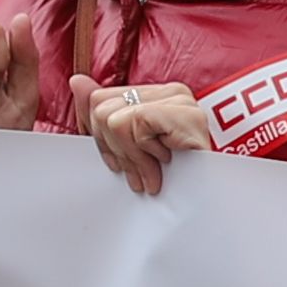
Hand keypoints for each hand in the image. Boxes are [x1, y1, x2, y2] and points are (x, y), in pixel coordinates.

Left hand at [81, 86, 214, 199]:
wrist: (209, 205)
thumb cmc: (173, 181)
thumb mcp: (129, 150)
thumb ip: (104, 117)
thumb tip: (77, 81)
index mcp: (156, 95)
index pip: (99, 99)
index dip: (99, 136)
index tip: (117, 163)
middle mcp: (169, 91)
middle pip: (100, 107)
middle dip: (114, 149)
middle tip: (138, 174)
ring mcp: (181, 100)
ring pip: (113, 118)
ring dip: (131, 156)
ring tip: (151, 174)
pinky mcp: (185, 113)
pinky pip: (134, 124)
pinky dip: (143, 152)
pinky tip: (164, 164)